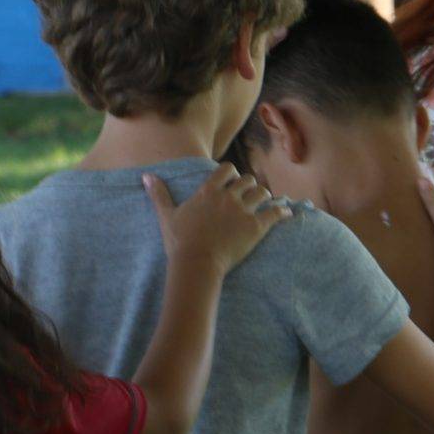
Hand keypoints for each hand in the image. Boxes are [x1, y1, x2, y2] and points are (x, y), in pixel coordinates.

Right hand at [144, 165, 288, 276]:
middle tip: (249, 195)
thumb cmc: (180, 241)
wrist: (196, 263)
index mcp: (209, 191)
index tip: (233, 180)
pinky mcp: (256, 227)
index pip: (227, 169)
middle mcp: (228, 197)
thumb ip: (159, 194)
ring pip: (262, 193)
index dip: (232, 173)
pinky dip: (282, 212)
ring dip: (265, 196)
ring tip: (265, 203)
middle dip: (249, 186)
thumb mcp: (167, 215)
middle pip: (248, 181)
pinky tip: (287, 214)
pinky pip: (275, 213)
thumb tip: (147, 176)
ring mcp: (244, 211)